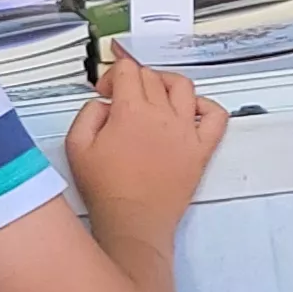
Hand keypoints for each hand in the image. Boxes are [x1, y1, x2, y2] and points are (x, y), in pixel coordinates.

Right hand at [64, 54, 228, 241]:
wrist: (133, 221)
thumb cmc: (106, 189)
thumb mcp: (76, 146)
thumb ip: (88, 113)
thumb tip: (105, 103)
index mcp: (130, 112)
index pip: (128, 70)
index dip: (113, 75)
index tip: (107, 91)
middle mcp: (162, 116)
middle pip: (152, 77)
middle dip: (134, 80)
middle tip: (124, 97)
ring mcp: (185, 131)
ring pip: (183, 86)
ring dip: (166, 83)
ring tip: (156, 94)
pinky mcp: (201, 149)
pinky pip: (215, 116)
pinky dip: (206, 105)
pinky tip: (191, 111)